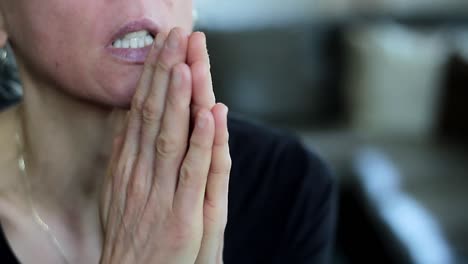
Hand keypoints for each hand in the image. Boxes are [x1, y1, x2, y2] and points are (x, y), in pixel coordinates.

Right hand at [99, 28, 230, 263]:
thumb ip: (129, 157)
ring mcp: (163, 194)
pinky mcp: (184, 215)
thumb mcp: (123, 192)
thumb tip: (132, 121)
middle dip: (166, 74)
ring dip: (180, 99)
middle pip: (156, 115)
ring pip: (172, 137)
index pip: (142, 112)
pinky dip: (201, 142)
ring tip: (186, 63)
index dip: (153, 77)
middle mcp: (143, 174)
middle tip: (175, 37)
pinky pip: (194, 173)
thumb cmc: (135, 235)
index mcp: (130, 166)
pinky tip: (208, 114)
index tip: (163, 46)